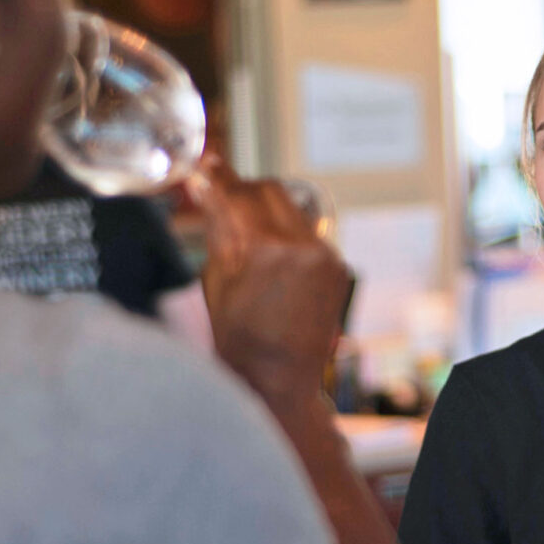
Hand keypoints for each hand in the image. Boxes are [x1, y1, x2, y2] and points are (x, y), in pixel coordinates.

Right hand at [192, 154, 351, 404]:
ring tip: (251, 242)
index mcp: (261, 249)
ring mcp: (325, 255)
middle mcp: (299, 245)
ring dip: (267, 213)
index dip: (217, 176)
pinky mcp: (338, 265)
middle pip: (267, 190)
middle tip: (224, 201)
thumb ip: (216, 228)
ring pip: (291, 208)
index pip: (235, 193)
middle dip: (243, 192)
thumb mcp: (215, 281)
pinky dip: (289, 237)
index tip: (206, 164)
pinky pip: (309, 232)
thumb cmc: (239, 339)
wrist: (280, 379)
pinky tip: (277, 266)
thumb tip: (204, 185)